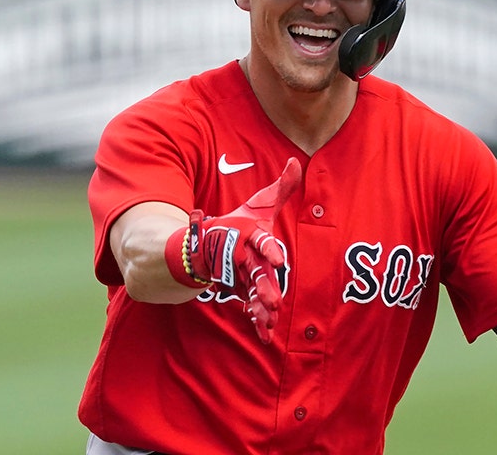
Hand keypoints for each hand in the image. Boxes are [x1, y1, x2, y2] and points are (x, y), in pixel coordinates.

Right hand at [174, 157, 300, 342]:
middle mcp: (241, 256)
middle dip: (264, 287)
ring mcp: (238, 274)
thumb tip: (296, 162)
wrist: (199, 244)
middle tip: (275, 301)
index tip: (278, 259)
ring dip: (260, 307)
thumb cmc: (237, 222)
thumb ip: (280, 188)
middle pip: (255, 272)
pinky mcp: (237, 288)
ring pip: (250, 291)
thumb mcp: (257, 205)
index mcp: (248, 234)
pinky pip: (248, 305)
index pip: (261, 241)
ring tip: (271, 320)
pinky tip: (266, 334)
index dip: (269, 249)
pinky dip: (256, 319)